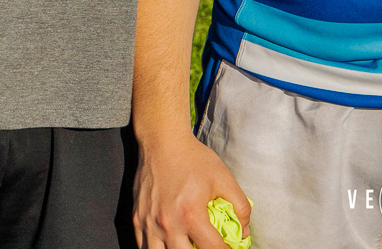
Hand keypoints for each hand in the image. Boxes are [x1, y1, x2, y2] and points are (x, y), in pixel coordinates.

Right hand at [133, 129, 250, 248]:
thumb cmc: (194, 158)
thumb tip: (244, 231)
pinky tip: (169, 244)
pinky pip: (143, 246)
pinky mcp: (137, 219)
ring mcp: (149, 224)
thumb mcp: (224, 178)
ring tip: (188, 245)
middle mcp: (168, 224)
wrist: (162, 142)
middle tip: (207, 246)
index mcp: (191, 215)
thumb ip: (240, 205)